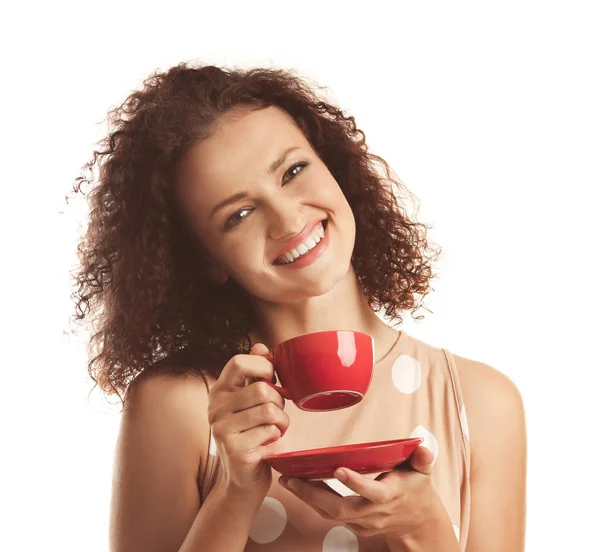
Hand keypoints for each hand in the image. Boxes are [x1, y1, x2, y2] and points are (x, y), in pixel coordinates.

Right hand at [208, 343, 289, 495]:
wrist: (242, 480)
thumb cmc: (252, 436)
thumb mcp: (251, 402)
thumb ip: (255, 375)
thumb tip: (260, 346)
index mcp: (219, 392)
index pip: (239, 362)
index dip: (263, 366)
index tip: (273, 379)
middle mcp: (215, 409)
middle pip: (261, 389)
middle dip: (279, 400)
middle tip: (277, 412)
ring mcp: (222, 430)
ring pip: (269, 409)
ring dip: (282, 420)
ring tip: (276, 428)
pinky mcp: (235, 449)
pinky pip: (270, 430)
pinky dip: (277, 435)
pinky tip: (269, 442)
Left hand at [278, 445, 452, 543]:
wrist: (416, 522)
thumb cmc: (415, 489)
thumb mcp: (422, 472)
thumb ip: (423, 459)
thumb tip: (423, 448)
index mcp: (390, 496)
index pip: (372, 493)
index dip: (356, 484)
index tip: (338, 469)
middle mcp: (373, 513)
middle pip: (341, 509)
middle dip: (313, 495)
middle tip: (291, 479)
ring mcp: (362, 522)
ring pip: (330, 514)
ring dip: (307, 498)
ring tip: (287, 480)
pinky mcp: (353, 525)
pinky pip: (329, 515)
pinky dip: (312, 501)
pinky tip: (299, 486)